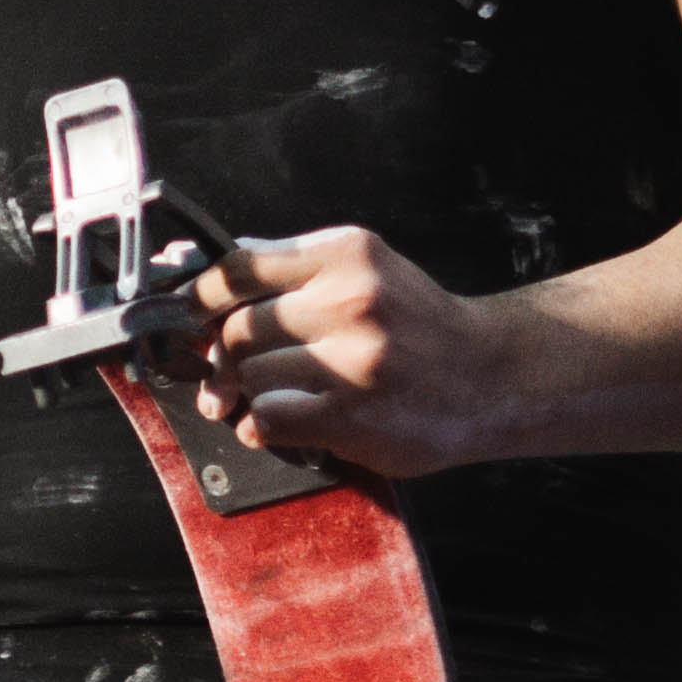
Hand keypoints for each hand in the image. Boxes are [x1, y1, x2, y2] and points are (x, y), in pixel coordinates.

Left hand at [182, 228, 538, 480]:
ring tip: (271, 398)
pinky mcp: (351, 414)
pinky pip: (267, 419)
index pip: (238, 268)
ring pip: (249, 375)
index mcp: (347, 255)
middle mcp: (350, 298)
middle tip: (227, 374)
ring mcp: (352, 359)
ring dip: (247, 395)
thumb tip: (213, 276)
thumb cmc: (422, 327)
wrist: (491, 377)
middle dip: (225, 357)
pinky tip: (280, 424)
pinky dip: (260, 426)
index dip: (201, 299)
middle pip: (237, 328)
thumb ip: (296, 267)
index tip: (190, 317)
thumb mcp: (369, 270)